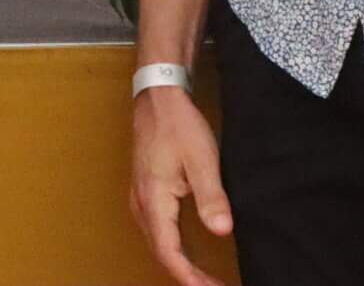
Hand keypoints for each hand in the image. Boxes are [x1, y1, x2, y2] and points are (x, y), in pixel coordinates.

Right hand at [130, 86, 232, 285]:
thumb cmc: (178, 125)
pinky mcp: (145, 191)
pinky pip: (156, 230)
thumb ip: (212, 196)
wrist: (158, 96)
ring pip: (157, 242)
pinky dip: (173, 247)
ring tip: (204, 277)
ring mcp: (140, 198)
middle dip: (187, 276)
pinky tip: (189, 251)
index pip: (169, 253)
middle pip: (161, 253)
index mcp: (153, 200)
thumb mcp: (202, 159)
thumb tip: (222, 231)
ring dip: (180, 264)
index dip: (189, 277)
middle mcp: (141, 204)